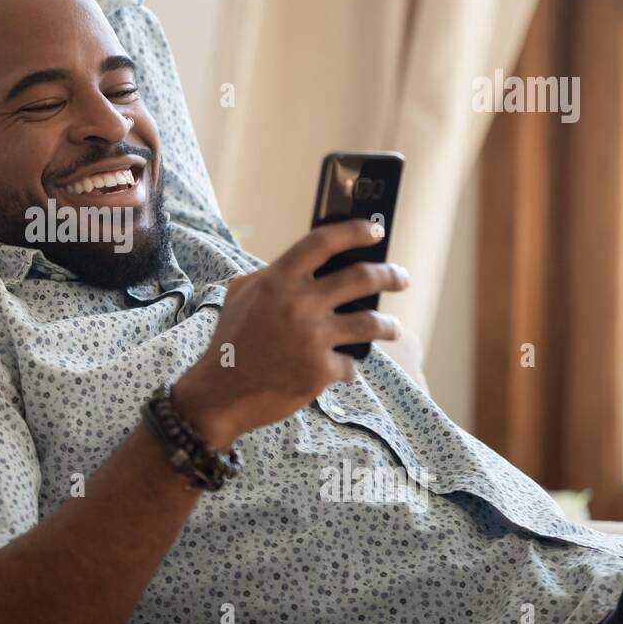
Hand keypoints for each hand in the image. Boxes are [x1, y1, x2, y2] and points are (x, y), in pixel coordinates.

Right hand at [173, 219, 408, 446]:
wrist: (221, 392)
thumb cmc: (230, 341)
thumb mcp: (240, 295)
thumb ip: (271, 276)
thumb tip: (304, 264)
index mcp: (278, 280)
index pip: (324, 243)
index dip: (354, 231)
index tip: (375, 231)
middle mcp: (299, 304)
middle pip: (361, 278)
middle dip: (389, 275)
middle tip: (400, 277)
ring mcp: (312, 338)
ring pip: (369, 323)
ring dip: (387, 325)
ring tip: (393, 328)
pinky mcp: (321, 370)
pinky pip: (349, 364)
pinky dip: (347, 366)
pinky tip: (341, 368)